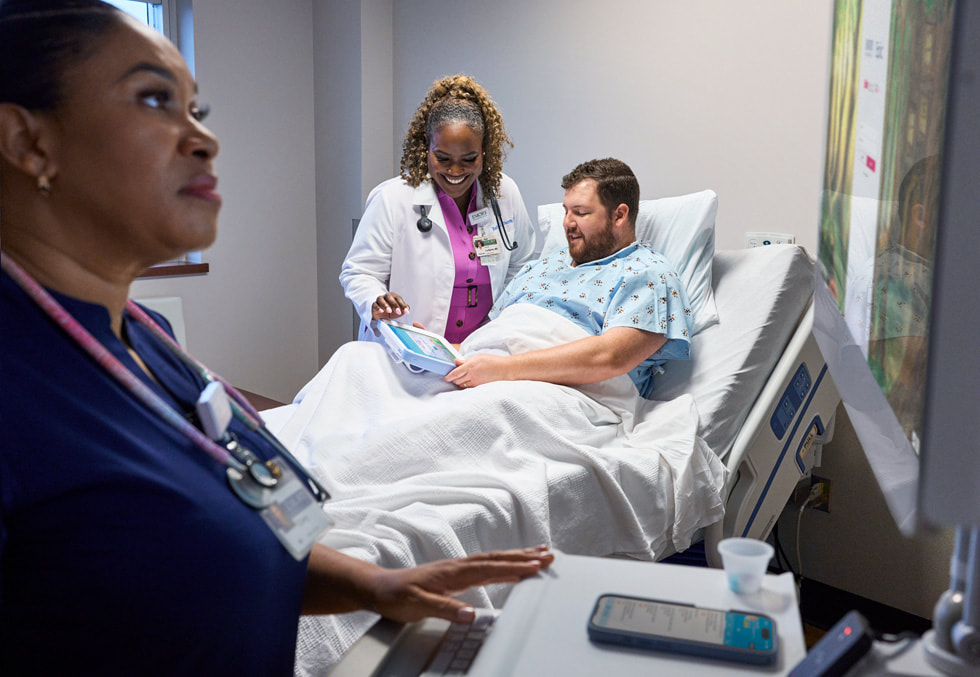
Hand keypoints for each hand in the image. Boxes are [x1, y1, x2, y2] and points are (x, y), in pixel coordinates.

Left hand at [369, 546, 553, 623]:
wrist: (381, 588)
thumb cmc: (398, 595)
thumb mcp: (418, 605)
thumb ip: (445, 609)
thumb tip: (470, 614)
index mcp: (454, 571)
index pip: (491, 567)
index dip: (515, 566)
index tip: (537, 565)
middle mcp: (459, 566)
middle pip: (498, 558)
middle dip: (524, 556)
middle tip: (549, 555)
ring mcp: (459, 569)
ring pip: (494, 560)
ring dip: (517, 557)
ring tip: (539, 554)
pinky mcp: (457, 575)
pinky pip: (486, 567)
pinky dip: (504, 566)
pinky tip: (512, 569)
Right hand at [371, 292, 409, 320]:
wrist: (381, 316)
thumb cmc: (390, 311)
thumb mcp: (398, 311)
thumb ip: (403, 309)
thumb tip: (407, 308)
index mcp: (394, 296)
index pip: (398, 299)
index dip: (403, 305)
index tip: (406, 311)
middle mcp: (386, 296)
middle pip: (390, 297)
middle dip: (394, 305)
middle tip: (398, 312)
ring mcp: (379, 300)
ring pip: (381, 299)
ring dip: (385, 305)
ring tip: (389, 311)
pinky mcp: (374, 304)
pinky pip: (375, 304)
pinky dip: (378, 307)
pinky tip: (381, 311)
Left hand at [445, 353, 510, 388]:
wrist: (503, 369)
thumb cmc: (492, 361)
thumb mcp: (477, 357)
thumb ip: (465, 361)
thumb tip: (456, 362)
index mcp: (470, 366)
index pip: (455, 373)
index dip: (448, 377)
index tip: (445, 378)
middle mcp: (471, 375)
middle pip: (456, 380)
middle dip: (453, 379)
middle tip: (453, 376)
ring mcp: (475, 382)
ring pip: (462, 385)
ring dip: (459, 382)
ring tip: (460, 379)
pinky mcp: (478, 386)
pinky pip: (468, 387)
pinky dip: (465, 385)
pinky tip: (467, 382)